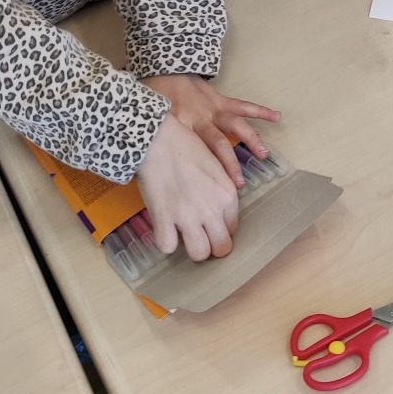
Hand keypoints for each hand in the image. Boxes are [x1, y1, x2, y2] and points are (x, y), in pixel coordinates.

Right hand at [137, 112, 239, 260]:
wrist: (160, 139)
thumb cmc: (185, 146)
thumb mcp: (215, 167)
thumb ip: (220, 190)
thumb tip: (217, 212)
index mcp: (227, 195)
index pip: (232, 229)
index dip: (219, 229)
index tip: (209, 224)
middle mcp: (212, 209)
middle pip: (221, 248)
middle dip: (211, 247)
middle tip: (200, 238)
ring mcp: (188, 216)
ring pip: (199, 254)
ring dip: (192, 248)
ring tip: (184, 237)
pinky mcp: (164, 218)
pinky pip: (168, 247)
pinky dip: (165, 241)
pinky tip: (165, 230)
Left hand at [142, 74, 279, 186]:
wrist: (163, 71)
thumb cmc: (155, 101)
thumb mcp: (150, 125)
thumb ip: (152, 147)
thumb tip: (149, 177)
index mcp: (181, 128)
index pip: (193, 155)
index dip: (202, 174)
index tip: (210, 193)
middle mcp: (200, 119)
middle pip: (218, 144)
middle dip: (229, 165)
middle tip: (238, 185)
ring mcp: (213, 109)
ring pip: (236, 125)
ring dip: (251, 140)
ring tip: (264, 155)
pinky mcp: (221, 100)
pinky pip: (243, 106)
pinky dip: (261, 111)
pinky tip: (277, 116)